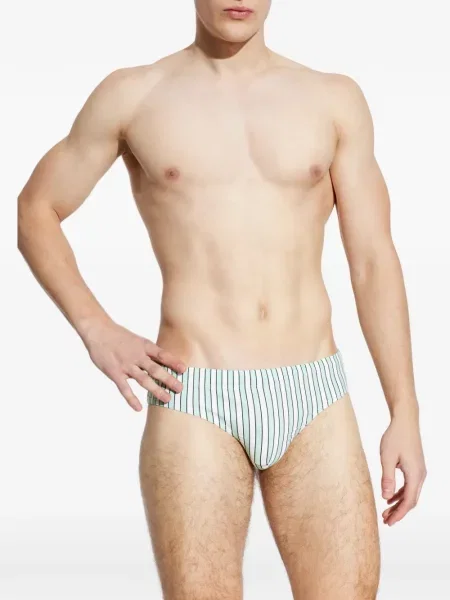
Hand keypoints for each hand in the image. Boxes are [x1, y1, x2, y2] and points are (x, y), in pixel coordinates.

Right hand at [82, 320, 185, 410]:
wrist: (98, 331)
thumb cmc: (119, 336)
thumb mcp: (136, 340)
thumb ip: (147, 352)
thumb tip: (162, 362)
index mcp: (144, 346)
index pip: (162, 354)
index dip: (173, 362)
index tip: (184, 370)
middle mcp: (137, 356)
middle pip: (156, 369)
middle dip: (169, 379)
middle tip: (180, 389)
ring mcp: (126, 365)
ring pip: (143, 380)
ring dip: (156, 390)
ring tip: (167, 399)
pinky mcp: (114, 373)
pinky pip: (124, 388)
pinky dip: (131, 399)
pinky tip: (138, 408)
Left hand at [380, 409, 426, 525]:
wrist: (405, 421)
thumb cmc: (395, 437)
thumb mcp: (387, 458)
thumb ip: (387, 478)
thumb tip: (386, 497)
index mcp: (415, 475)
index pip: (408, 501)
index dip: (399, 514)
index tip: (389, 522)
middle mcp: (420, 475)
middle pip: (411, 500)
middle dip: (399, 512)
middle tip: (385, 521)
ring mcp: (419, 471)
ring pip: (410, 493)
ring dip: (399, 503)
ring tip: (385, 511)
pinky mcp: (415, 467)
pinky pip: (409, 485)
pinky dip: (400, 493)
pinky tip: (390, 497)